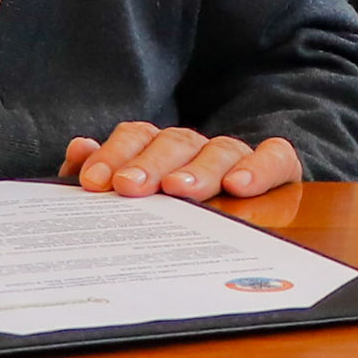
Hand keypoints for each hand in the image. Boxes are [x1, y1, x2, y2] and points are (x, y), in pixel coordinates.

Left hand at [61, 122, 302, 202]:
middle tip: (129, 187)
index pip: (136, 138)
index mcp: (160, 149)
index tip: (95, 182)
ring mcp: (236, 156)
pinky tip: (239, 185)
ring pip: (219, 149)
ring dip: (198, 169)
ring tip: (180, 190)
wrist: (242, 220)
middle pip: (174, 142)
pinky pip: (275, 156)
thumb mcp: (134, 199)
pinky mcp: (278, 168)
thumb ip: (103, 175)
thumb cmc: (173, 216)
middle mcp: (197, 148)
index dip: (114, 155)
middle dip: (149, 165)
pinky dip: (259, 166)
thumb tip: (79, 149)